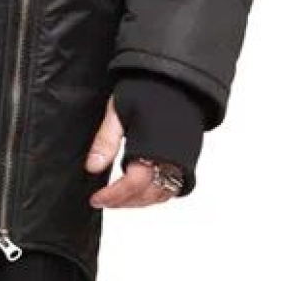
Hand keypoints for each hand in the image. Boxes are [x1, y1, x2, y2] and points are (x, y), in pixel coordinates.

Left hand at [83, 93, 182, 209]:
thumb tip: (92, 167)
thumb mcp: (118, 111)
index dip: (113, 196)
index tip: (96, 199)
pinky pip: (175, 187)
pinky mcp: (188, 159)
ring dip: (140, 201)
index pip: (133, 184)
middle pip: (148, 194)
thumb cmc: (149, 89)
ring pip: (162, 194)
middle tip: (104, 201)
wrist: (179, 78)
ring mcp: (182, 161)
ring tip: (120, 199)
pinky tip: (143, 190)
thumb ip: (106, 141)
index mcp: (153, 148)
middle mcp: (171, 159)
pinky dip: (157, 194)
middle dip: (124, 202)